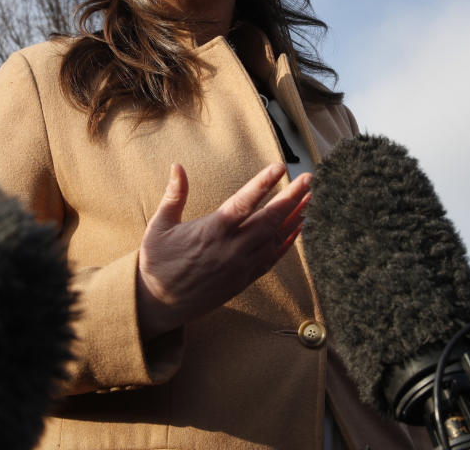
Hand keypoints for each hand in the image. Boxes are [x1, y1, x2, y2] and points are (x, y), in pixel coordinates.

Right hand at [136, 163, 310, 340]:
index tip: (280, 167)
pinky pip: (272, 259)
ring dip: (295, 218)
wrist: (159, 303)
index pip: (244, 202)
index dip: (263, 184)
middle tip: (309, 179)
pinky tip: (298, 228)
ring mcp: (240, 266)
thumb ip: (174, 195)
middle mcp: (230, 249)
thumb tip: (177, 166)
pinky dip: (288, 243)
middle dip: (292, 197)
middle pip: (269, 220)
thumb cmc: (157, 262)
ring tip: (311, 199)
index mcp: (211, 231)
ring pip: (275, 239)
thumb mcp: (160, 225)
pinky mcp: (243, 280)